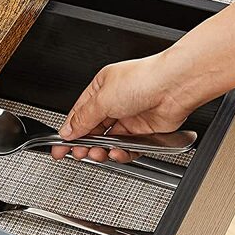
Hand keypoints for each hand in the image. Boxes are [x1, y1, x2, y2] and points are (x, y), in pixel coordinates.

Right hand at [53, 51, 198, 161]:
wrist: (175, 87)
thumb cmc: (143, 80)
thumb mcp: (102, 99)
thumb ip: (83, 118)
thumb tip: (68, 130)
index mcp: (101, 88)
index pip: (78, 114)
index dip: (68, 132)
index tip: (59, 147)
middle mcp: (115, 102)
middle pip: (93, 129)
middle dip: (84, 144)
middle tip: (78, 154)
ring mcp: (130, 117)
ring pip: (110, 141)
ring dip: (102, 150)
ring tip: (98, 154)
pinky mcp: (145, 131)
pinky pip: (128, 148)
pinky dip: (121, 153)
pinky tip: (117, 153)